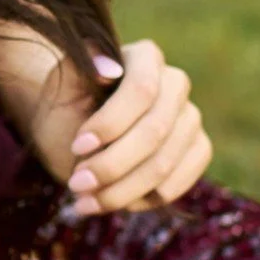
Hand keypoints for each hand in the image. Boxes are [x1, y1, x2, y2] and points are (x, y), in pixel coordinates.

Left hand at [61, 38, 211, 215]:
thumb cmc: (66, 102)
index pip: (142, 89)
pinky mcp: (197, 151)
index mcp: (145, 57)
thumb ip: (83, 68)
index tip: (77, 147)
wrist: (73, 130)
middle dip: (112, 165)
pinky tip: (111, 202)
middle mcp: (176, 84)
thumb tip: (109, 69)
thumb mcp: (63, 84)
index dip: (111, 122)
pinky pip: (179, 183)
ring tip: (84, 201)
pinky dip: (142, 199)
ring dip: (121, 190)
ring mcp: (190, 118)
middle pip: (156, 131)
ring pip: (165, 164)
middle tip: (76, 184)